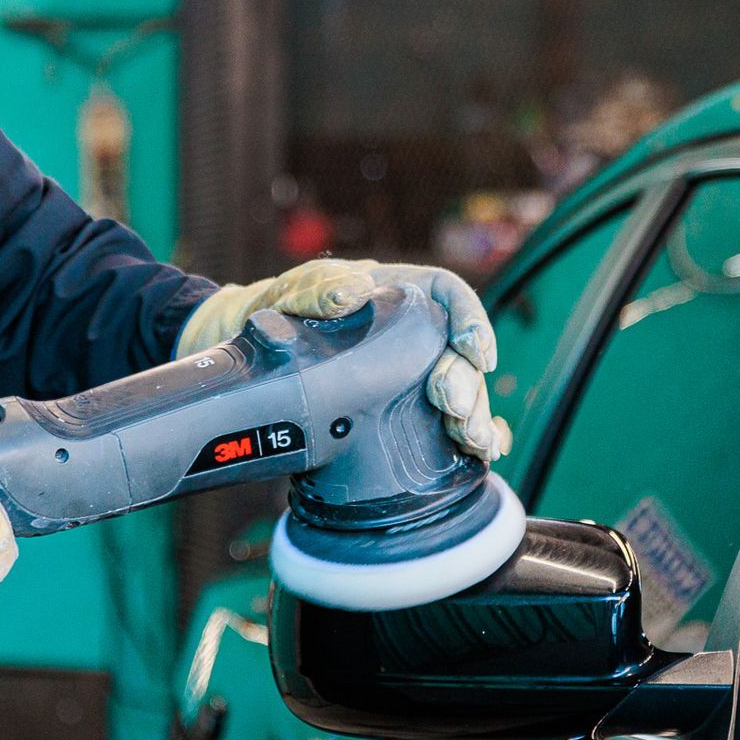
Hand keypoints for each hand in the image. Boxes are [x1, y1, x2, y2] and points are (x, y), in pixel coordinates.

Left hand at [177, 259, 509, 463]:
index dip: (472, 321)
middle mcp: (416, 334)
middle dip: (467, 382)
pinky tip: (481, 453)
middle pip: (458, 354)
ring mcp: (414, 373)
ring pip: (460, 391)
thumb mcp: (294, 292)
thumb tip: (352, 292)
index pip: (449, 297)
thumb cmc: (284, 312)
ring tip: (473, 441)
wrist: (258, 354)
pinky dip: (470, 437)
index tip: (476, 352)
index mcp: (400, 293)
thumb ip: (319, 286)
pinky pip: (448, 421)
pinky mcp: (407, 409)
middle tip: (454, 406)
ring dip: (473, 417)